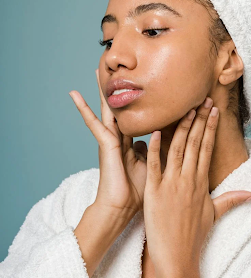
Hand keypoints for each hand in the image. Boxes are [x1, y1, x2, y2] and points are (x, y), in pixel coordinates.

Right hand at [68, 69, 147, 221]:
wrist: (122, 208)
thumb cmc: (135, 190)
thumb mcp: (148, 164)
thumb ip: (148, 150)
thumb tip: (149, 139)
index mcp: (128, 142)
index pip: (130, 116)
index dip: (133, 101)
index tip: (135, 84)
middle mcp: (117, 138)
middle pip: (117, 108)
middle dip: (115, 90)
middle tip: (112, 69)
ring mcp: (109, 140)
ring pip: (105, 110)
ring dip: (100, 91)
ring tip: (95, 71)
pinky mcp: (104, 144)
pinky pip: (93, 122)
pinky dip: (83, 108)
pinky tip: (74, 94)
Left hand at [143, 97, 250, 275]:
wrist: (177, 257)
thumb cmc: (194, 236)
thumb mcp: (215, 214)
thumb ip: (232, 199)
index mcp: (201, 182)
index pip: (207, 148)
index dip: (210, 127)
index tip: (213, 110)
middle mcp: (188, 179)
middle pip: (195, 143)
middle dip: (199, 119)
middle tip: (202, 99)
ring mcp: (171, 184)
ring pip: (178, 149)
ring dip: (182, 127)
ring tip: (186, 108)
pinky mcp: (154, 191)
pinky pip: (154, 165)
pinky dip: (154, 148)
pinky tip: (155, 131)